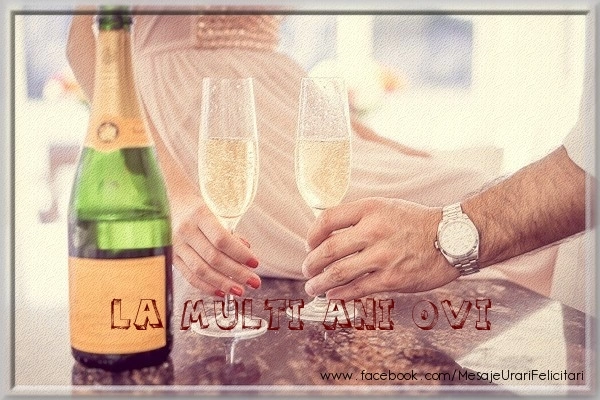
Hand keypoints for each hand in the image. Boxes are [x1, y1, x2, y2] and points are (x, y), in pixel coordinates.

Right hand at [173, 204, 260, 297]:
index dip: (240, 254)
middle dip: (237, 273)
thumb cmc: (195, 206)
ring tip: (239, 290)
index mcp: (199, 215)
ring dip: (223, 283)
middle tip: (254, 282)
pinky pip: (189, 276)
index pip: (222, 239)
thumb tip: (247, 250)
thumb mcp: (213, 210)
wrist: (167, 202)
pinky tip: (220, 291)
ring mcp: (176, 245)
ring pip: (201, 270)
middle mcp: (186, 230)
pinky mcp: (171, 256)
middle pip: (214, 258)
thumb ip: (228, 231)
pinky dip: (206, 286)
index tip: (255, 263)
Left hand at [302, 198, 459, 299]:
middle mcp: (374, 230)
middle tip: (307, 270)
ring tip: (312, 287)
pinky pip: (357, 289)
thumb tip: (327, 236)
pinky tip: (333, 295)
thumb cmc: (415, 223)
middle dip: (311, 263)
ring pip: (338, 272)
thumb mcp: (385, 208)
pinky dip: (340, 293)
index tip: (310, 245)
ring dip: (320, 283)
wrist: (452, 239)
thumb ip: (358, 218)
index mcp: (370, 209)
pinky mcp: (392, 278)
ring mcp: (383, 256)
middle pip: (328, 249)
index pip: (327, 219)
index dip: (312, 235)